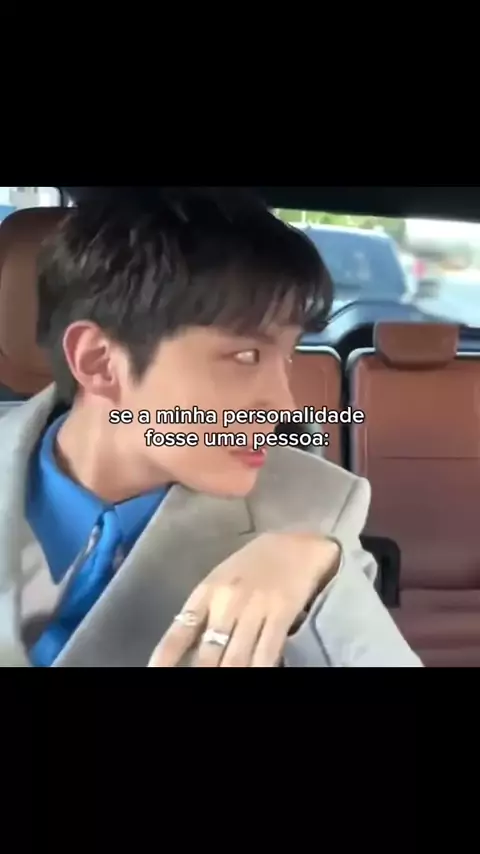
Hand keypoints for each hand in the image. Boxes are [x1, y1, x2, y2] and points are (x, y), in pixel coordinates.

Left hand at [148, 531, 340, 666]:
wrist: (298, 543)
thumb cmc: (256, 563)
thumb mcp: (222, 579)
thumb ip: (206, 610)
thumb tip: (187, 648)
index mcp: (207, 591)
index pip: (179, 632)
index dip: (165, 658)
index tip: (155, 672)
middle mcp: (226, 601)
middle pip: (207, 653)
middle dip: (201, 673)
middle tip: (197, 685)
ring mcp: (254, 608)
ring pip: (236, 659)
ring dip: (228, 675)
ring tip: (222, 689)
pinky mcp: (281, 613)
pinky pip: (266, 652)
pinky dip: (258, 669)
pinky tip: (253, 677)